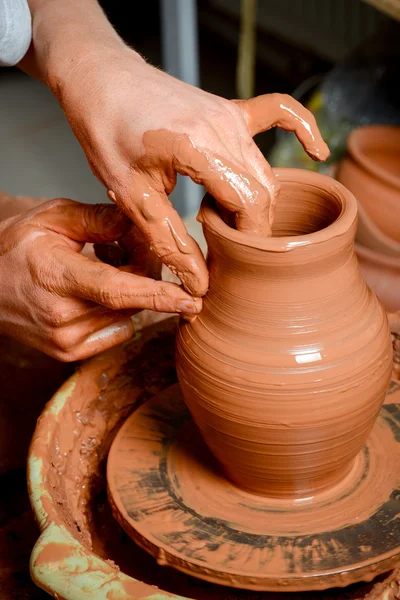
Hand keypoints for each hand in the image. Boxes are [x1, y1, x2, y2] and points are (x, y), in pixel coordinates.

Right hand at [0, 199, 200, 360]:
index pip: (117, 290)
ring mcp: (65, 341)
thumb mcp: (53, 218)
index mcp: (57, 277)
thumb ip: (99, 220)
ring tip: (99, 266)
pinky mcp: (68, 353)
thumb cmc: (16, 248)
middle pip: (131, 299)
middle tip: (126, 246)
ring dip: (129, 291)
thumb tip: (140, 225)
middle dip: (143, 272)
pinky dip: (117, 310)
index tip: (192, 300)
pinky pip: (116, 330)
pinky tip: (94, 292)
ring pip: (127, 314)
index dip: (159, 295)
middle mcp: (62, 316)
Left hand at [52, 51, 328, 296]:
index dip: (247, 238)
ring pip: (267, 170)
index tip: (230, 258)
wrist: (102, 80)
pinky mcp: (230, 109)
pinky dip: (302, 132)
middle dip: (252, 227)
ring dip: (256, 201)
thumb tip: (199, 284)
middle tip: (222, 244)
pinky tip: (316, 153)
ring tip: (223, 215)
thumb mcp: (130, 196)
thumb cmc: (107, 132)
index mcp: (197, 147)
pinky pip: (279, 114)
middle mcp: (223, 127)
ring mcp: (230, 115)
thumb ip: (169, 240)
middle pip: (265, 190)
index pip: (250, 203)